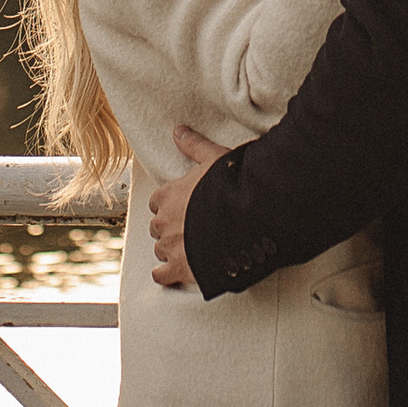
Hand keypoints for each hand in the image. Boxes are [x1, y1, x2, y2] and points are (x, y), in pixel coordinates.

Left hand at [150, 123, 225, 286]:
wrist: (249, 218)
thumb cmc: (234, 186)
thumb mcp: (216, 158)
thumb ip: (195, 146)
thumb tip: (178, 130)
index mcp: (169, 195)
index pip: (158, 202)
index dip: (170, 205)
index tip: (184, 208)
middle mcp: (164, 221)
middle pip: (158, 227)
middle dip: (170, 229)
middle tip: (190, 229)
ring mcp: (171, 246)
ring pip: (160, 250)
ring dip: (171, 250)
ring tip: (190, 251)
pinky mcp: (181, 269)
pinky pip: (162, 276)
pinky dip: (166, 275)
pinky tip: (174, 274)